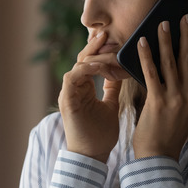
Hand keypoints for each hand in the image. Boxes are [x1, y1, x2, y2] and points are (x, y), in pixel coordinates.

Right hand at [58, 32, 127, 162]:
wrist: (92, 156)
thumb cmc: (101, 135)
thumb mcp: (111, 105)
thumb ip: (112, 88)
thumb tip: (120, 72)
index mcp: (84, 87)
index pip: (91, 61)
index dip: (101, 50)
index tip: (115, 39)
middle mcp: (74, 88)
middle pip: (82, 59)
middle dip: (95, 45)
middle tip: (107, 32)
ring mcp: (69, 93)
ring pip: (78, 65)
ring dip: (93, 56)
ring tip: (107, 48)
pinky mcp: (66, 100)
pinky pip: (72, 77)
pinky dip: (85, 69)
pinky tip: (99, 65)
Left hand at [133, 14, 187, 159]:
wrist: (159, 155)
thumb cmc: (170, 132)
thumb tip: (185, 68)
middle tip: (186, 15)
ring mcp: (176, 98)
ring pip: (171, 62)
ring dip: (167, 40)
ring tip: (163, 23)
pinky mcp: (158, 101)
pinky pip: (151, 72)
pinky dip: (146, 55)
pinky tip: (142, 42)